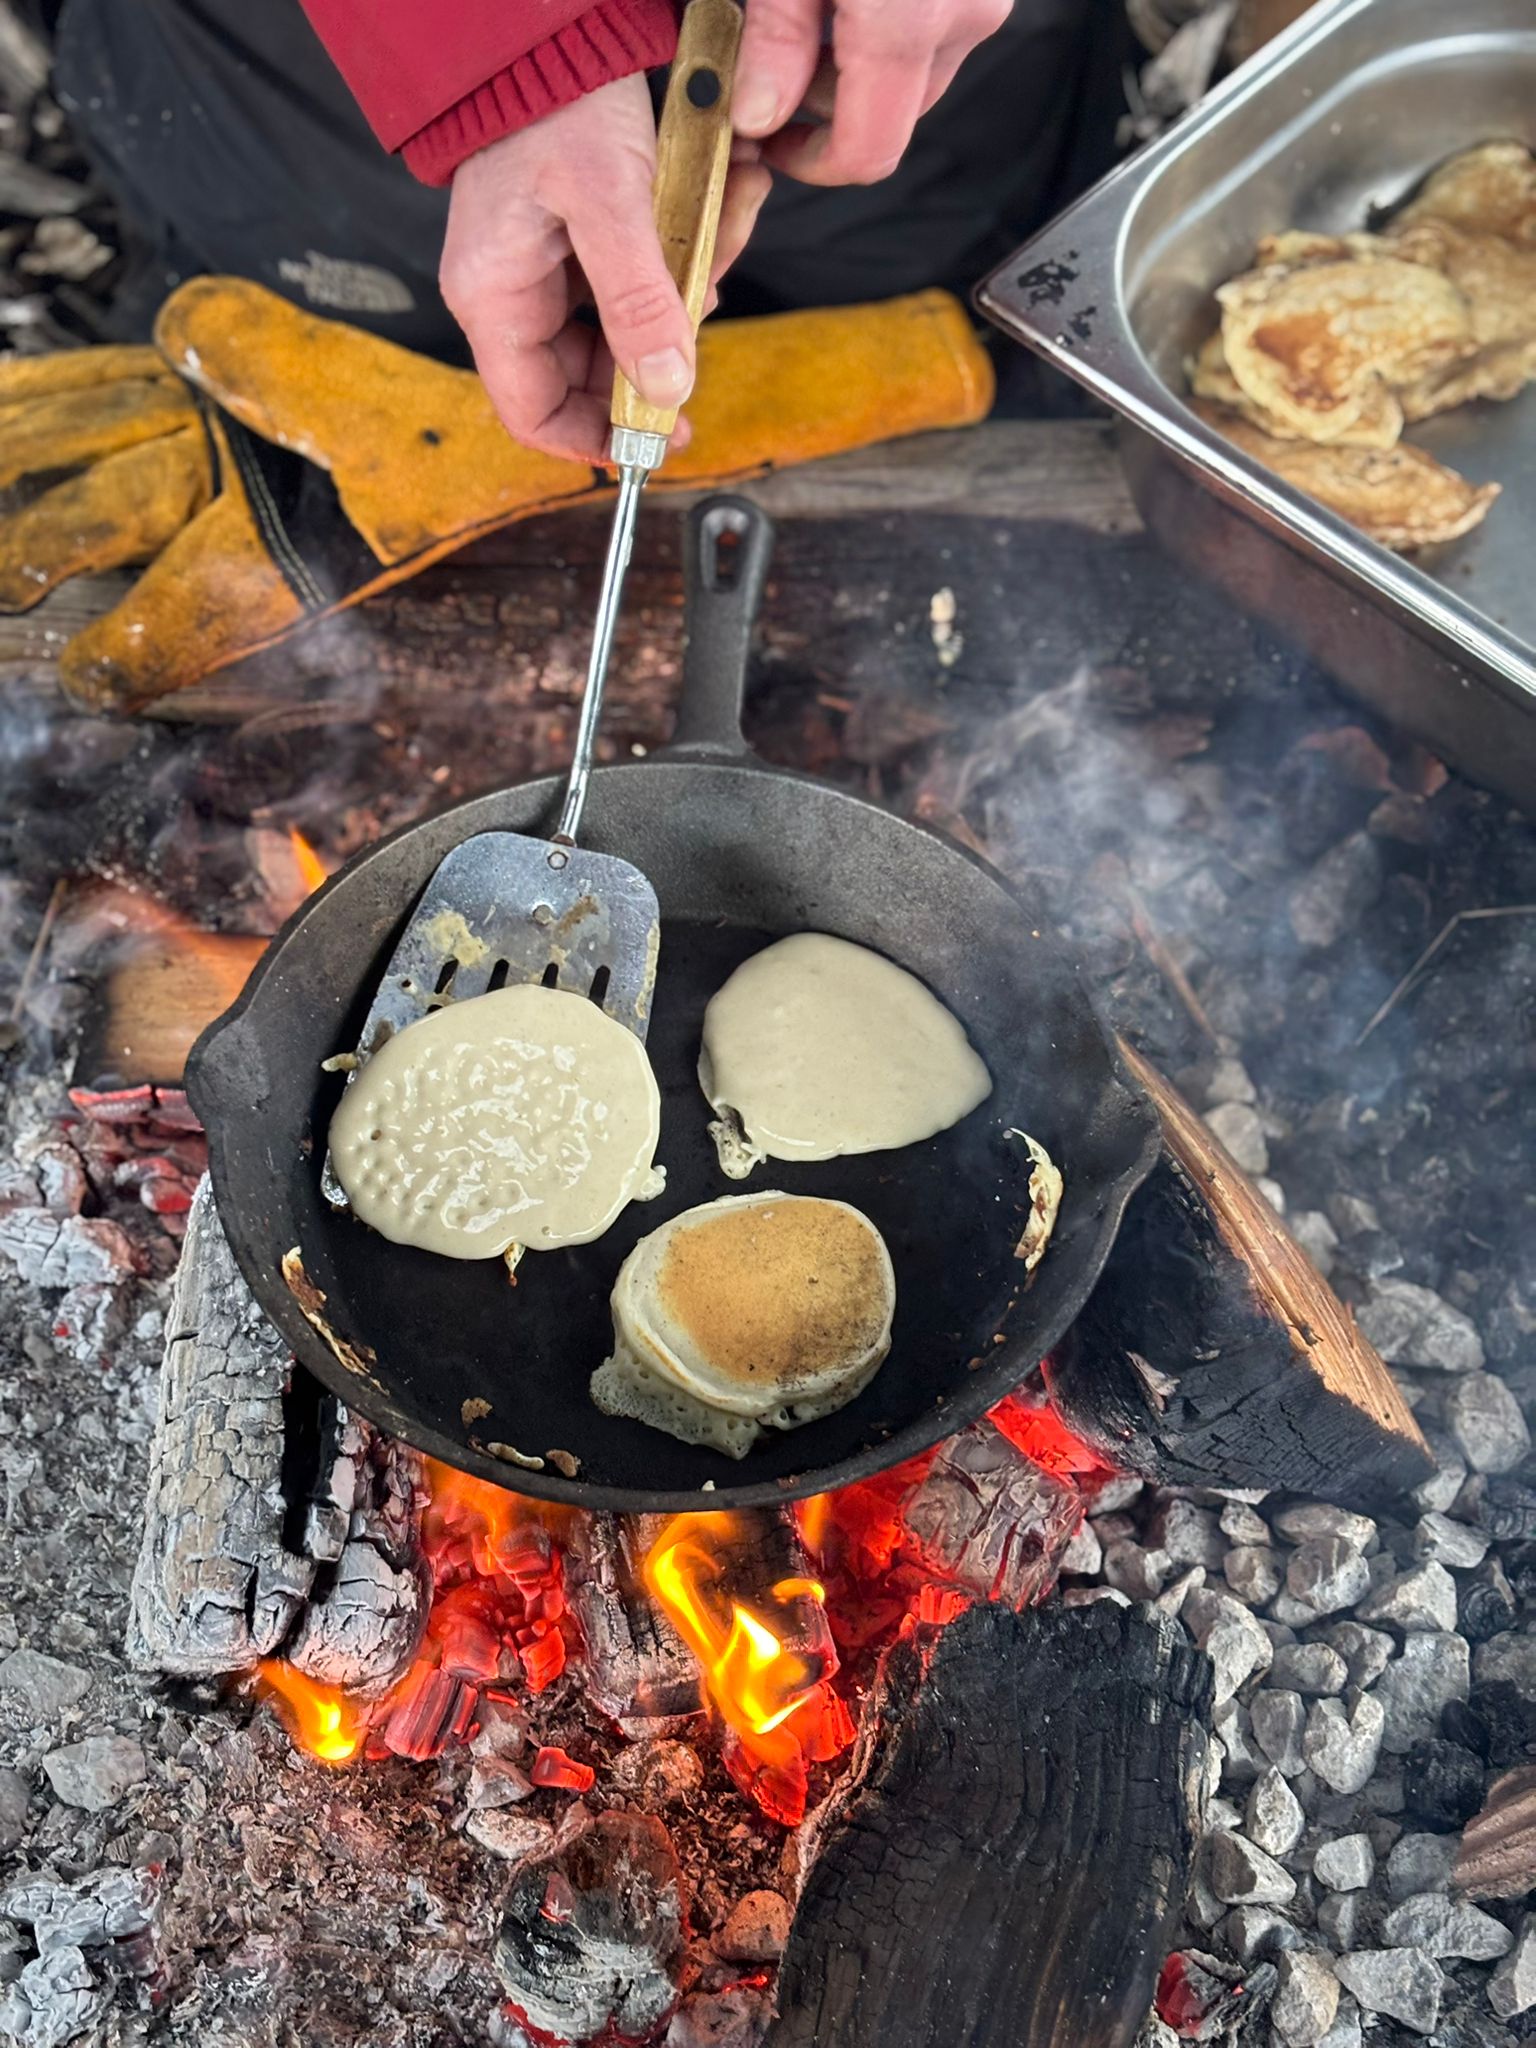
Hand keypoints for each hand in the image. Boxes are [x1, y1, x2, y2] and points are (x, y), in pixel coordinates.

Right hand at [441, 75, 769, 463]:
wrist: (555, 29)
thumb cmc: (558, 102)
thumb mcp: (607, 203)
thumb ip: (638, 302)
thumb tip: (667, 388)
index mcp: (495, 298)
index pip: (533, 413)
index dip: (596, 439)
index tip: (660, 438)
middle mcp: (515, 293)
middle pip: (593, 373)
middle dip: (661, 347)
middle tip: (707, 309)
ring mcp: (549, 268)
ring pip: (631, 323)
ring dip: (688, 285)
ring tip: (723, 218)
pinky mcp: (583, 241)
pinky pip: (641, 276)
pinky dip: (686, 249)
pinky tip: (716, 201)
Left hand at [734, 0, 1014, 184]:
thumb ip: (775, 39)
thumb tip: (758, 116)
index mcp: (907, 23)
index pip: (867, 153)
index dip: (810, 164)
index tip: (767, 142)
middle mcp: (961, 18)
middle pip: (890, 118)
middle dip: (825, 106)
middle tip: (768, 67)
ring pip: (913, 75)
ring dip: (856, 63)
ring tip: (809, 11)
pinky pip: (936, 28)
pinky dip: (889, 24)